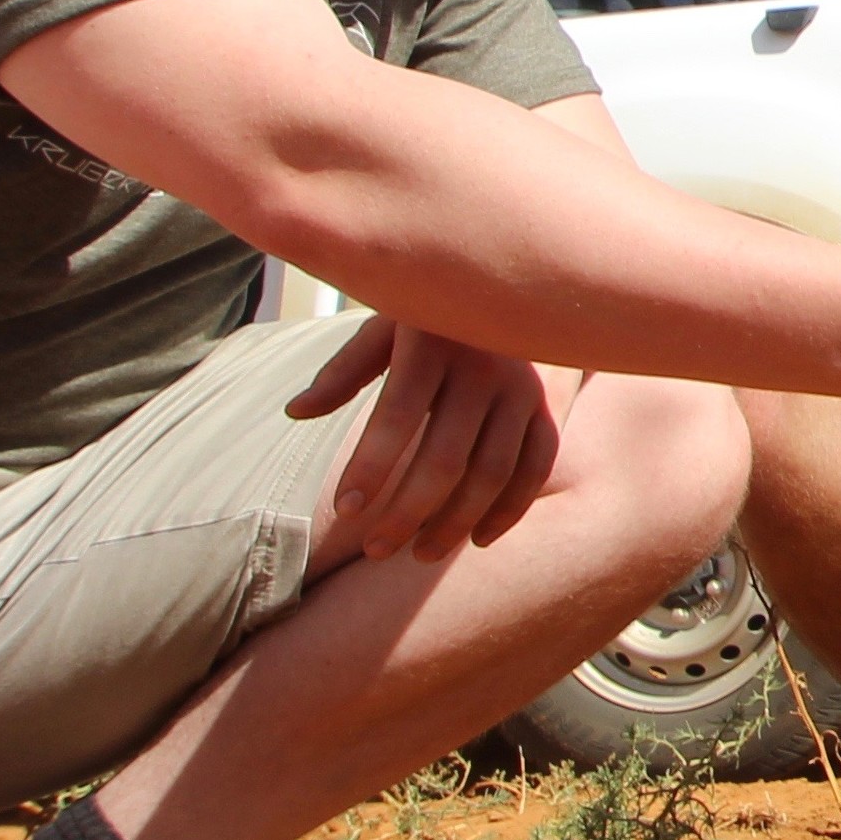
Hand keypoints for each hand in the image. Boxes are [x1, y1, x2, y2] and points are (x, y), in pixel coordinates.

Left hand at [290, 319, 582, 562]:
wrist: (507, 284)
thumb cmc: (427, 314)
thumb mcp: (384, 326)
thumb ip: (343, 371)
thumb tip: (295, 412)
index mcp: (434, 342)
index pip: (397, 416)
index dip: (370, 467)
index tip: (344, 511)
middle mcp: (484, 366)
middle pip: (446, 459)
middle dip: (406, 512)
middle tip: (374, 550)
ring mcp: (522, 389)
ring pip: (492, 472)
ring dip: (455, 523)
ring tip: (419, 555)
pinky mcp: (545, 406)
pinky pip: (536, 467)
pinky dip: (510, 509)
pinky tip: (478, 540)